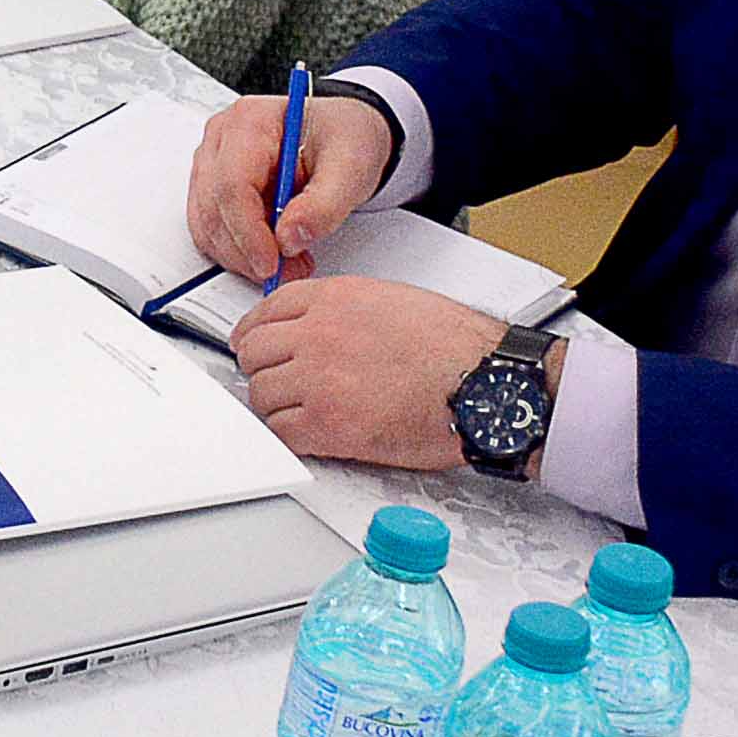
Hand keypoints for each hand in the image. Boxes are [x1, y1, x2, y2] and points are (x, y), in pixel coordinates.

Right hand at [189, 86, 391, 282]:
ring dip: (241, 256)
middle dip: (247, 251)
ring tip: (287, 262)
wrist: (342, 136)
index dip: (248, 232)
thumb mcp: (351, 167)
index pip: (232, 184)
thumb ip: (324, 206)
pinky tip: (270, 252)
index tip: (272, 264)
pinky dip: (236, 251)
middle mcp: (222, 139)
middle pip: (213, 208)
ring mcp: (213, 162)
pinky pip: (210, 229)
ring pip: (206, 224)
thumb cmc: (344, 139)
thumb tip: (288, 238)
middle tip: (289, 270)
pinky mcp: (212, 186)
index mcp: (251, 121)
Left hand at [232, 277, 505, 467]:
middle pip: (254, 353)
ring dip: (278, 406)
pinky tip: (313, 435)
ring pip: (261, 395)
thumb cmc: (456, 347)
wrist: (485, 383)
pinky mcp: (329, 424)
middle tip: (281, 383)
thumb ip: (344, 310)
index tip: (252, 345)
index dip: (255, 333)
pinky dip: (292, 437)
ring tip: (304, 413)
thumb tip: (317, 326)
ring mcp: (318, 378)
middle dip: (264, 370)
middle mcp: (318, 333)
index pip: (265, 311)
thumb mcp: (391, 301)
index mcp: (333, 298)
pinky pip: (281, 432)